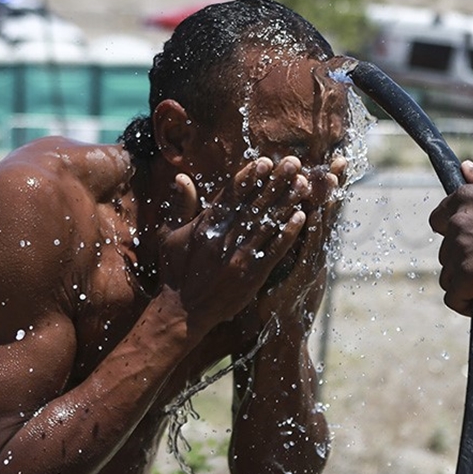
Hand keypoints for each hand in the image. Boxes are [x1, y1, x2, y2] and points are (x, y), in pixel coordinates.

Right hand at [157, 157, 311, 335]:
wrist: (183, 312)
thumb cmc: (174, 272)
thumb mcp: (168, 236)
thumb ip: (179, 206)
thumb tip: (181, 177)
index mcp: (205, 226)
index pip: (231, 195)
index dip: (249, 177)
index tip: (265, 161)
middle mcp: (224, 238)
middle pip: (255, 204)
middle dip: (275, 182)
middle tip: (294, 163)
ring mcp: (240, 256)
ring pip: (268, 224)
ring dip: (287, 202)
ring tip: (303, 184)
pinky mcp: (252, 274)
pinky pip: (275, 250)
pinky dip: (288, 233)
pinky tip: (302, 217)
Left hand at [246, 155, 345, 340]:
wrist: (282, 337)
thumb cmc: (276, 303)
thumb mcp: (282, 268)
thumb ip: (283, 244)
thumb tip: (283, 221)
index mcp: (309, 249)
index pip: (319, 210)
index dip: (326, 187)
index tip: (332, 162)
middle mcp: (315, 254)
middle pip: (325, 214)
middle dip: (333, 187)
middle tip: (341, 159)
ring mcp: (312, 266)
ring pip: (321, 229)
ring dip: (326, 203)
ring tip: (332, 178)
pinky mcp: (302, 279)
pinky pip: (307, 251)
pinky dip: (310, 233)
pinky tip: (311, 215)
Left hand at [429, 161, 472, 314]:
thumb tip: (465, 167)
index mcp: (465, 198)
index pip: (438, 220)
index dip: (454, 236)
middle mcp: (457, 222)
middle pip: (447, 252)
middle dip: (466, 261)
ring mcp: (460, 250)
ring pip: (450, 277)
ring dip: (469, 283)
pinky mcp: (467, 278)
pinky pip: (454, 298)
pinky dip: (467, 304)